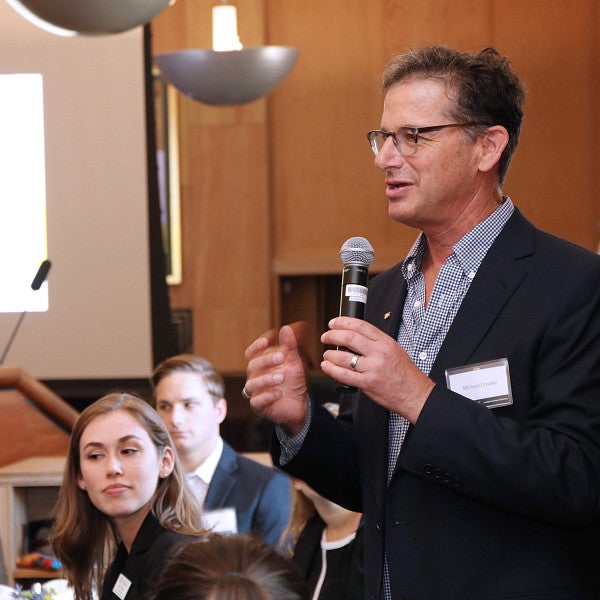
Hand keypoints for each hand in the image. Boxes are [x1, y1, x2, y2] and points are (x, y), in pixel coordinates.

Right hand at [243, 322, 308, 434]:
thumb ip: (290, 346)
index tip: (268, 340)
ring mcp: (256, 392)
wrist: (300, 404)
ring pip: (251, 384)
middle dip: (266, 360)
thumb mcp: (294, 362)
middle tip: (281, 357)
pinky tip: (279, 393)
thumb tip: (286, 327)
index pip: (252, 353)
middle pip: (252, 366)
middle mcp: (255, 376)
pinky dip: (266, 396)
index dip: (257, 346)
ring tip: (281, 377)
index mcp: (261, 364)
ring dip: (265, 379)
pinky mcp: (259, 406)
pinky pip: (256, 401)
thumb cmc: (293, 380)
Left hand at [320, 317, 434, 423]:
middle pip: (349, 338)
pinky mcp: (367, 383)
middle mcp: (378, 353)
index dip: (343, 322)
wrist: (414, 393)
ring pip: (343, 357)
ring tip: (326, 354)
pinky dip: (331, 370)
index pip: (360, 325)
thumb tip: (354, 337)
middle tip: (325, 337)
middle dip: (332, 335)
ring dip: (330, 354)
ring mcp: (372, 368)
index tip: (333, 323)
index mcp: (385, 342)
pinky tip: (326, 366)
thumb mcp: (394, 349)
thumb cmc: (405, 373)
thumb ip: (375, 342)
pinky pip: (344, 375)